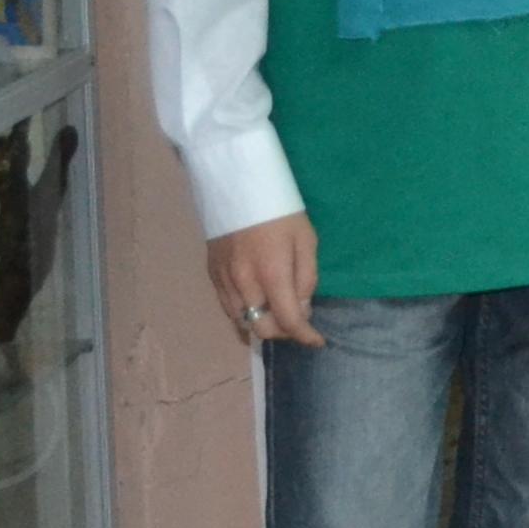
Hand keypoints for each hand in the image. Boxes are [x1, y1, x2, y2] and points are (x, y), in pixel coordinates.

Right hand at [208, 214, 323, 348]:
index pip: (288, 321)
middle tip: (298, 320)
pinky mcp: (211, 275)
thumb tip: (302, 310)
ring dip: (263, 325)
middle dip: (284, 332)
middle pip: (262, 329)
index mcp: (271, 274)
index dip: (305, 336)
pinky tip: (257, 304)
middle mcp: (243, 284)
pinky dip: (245, 314)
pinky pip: (227, 308)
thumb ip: (306, 278)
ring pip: (241, 322)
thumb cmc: (280, 210)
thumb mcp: (306, 240)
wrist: (237, 186)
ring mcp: (223, 281)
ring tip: (278, 313)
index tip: (317, 341)